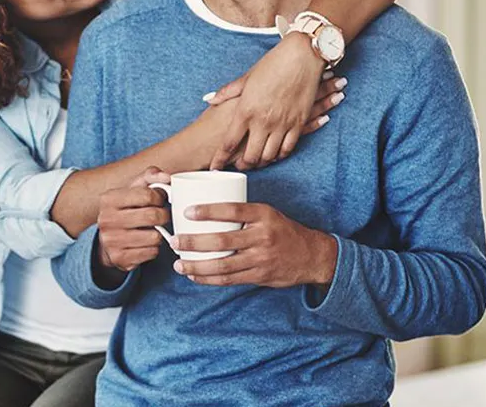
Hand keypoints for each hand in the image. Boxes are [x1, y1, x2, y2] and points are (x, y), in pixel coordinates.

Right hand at [96, 167, 170, 274]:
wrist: (108, 240)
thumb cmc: (127, 210)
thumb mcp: (134, 189)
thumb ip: (150, 177)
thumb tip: (167, 178)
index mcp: (109, 198)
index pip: (147, 195)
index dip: (159, 197)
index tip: (158, 200)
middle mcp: (106, 219)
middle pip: (152, 216)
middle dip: (163, 216)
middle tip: (161, 216)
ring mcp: (111, 240)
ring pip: (154, 237)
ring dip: (159, 234)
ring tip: (151, 230)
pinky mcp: (119, 258)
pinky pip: (151, 252)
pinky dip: (153, 248)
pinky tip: (145, 243)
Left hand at [170, 202, 337, 287]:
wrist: (311, 255)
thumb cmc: (280, 229)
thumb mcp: (266, 213)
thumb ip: (241, 212)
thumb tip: (203, 206)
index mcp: (263, 215)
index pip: (232, 210)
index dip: (208, 211)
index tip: (187, 212)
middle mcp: (262, 236)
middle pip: (223, 241)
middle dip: (193, 243)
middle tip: (174, 241)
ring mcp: (261, 259)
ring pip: (223, 266)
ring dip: (197, 266)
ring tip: (178, 264)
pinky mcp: (259, 276)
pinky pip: (229, 280)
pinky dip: (209, 279)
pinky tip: (194, 276)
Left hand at [208, 32, 341, 169]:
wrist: (301, 56)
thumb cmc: (272, 64)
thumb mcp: (246, 78)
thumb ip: (227, 92)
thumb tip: (210, 99)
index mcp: (245, 110)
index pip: (228, 143)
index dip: (220, 159)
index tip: (214, 168)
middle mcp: (263, 120)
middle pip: (250, 155)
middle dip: (242, 165)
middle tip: (238, 166)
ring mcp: (282, 123)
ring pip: (270, 155)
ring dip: (261, 162)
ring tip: (255, 162)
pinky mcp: (298, 122)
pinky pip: (288, 147)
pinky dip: (280, 154)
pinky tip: (274, 154)